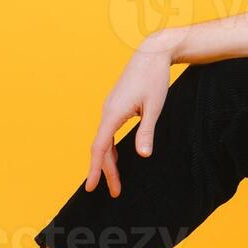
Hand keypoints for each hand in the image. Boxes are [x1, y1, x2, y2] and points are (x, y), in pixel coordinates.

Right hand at [85, 36, 175, 197]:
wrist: (151, 54)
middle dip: (107, 172)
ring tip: (116, 181)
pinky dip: (111, 149)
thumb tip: (143, 155)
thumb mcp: (154, 107)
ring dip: (109, 162)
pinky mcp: (116, 106)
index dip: (96, 169)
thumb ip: (147, 131)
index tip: (92, 187)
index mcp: (113, 114)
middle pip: (101, 149)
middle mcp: (107, 112)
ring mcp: (110, 109)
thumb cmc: (154, 79)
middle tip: (115, 193)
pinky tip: (117, 158)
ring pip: (104, 141)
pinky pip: (109, 133)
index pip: (100, 148)